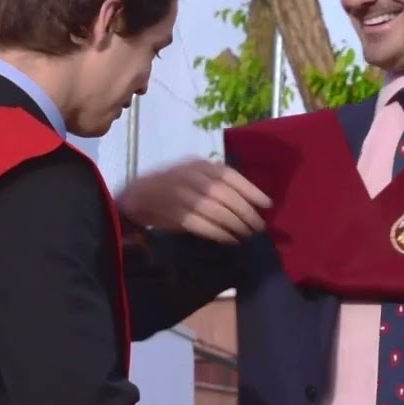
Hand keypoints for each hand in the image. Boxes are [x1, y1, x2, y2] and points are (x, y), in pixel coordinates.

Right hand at [117, 158, 270, 243]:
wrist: (136, 196)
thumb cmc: (171, 186)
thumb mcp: (193, 176)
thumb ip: (216, 184)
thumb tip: (248, 202)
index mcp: (199, 165)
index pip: (229, 175)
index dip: (250, 190)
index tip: (267, 204)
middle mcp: (191, 176)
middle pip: (225, 195)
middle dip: (245, 212)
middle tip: (258, 226)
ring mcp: (181, 194)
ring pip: (215, 211)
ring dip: (234, 225)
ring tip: (246, 234)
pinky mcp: (174, 213)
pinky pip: (201, 225)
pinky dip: (218, 233)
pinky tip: (229, 239)